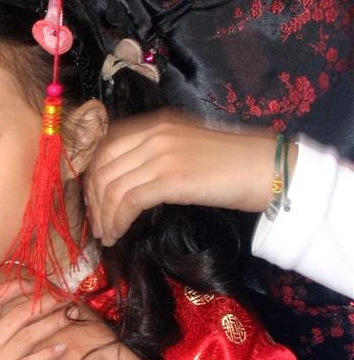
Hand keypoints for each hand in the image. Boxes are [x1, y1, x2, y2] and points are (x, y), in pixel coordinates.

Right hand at [0, 279, 71, 359]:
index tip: (35, 282)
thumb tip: (9, 318)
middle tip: (63, 296)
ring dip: (52, 323)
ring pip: (28, 335)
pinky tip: (61, 347)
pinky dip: (47, 354)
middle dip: (44, 303)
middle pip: (17, 314)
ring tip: (70, 315)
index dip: (15, 287)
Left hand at [85, 110, 295, 245]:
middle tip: (96, 223)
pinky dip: (117, 220)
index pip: (106, 146)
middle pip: (103, 167)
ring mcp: (161, 154)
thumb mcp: (185, 147)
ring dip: (103, 216)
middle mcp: (153, 134)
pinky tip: (118, 234)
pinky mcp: (170, 179)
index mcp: (155, 123)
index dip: (93, 175)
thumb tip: (127, 180)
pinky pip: (128, 201)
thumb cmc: (232, 163)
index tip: (94, 200)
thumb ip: (155, 154)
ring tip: (106, 235)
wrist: (266, 168)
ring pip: (112, 186)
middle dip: (93, 199)